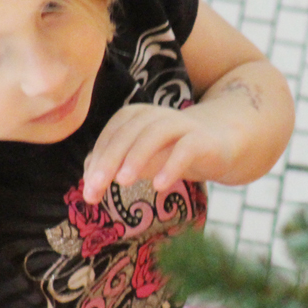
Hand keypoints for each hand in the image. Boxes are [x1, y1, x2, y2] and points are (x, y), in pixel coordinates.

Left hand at [82, 104, 234, 203]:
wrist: (219, 144)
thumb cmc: (170, 152)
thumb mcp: (139, 160)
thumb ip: (113, 168)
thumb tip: (88, 187)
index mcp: (135, 116)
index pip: (110, 137)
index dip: (97, 162)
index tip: (88, 191)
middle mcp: (155, 115)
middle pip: (127, 134)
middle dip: (108, 160)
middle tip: (96, 187)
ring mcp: (180, 124)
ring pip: (154, 135)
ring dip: (136, 157)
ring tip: (123, 182)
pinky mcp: (202, 139)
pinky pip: (186, 148)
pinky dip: (171, 165)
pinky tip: (159, 186)